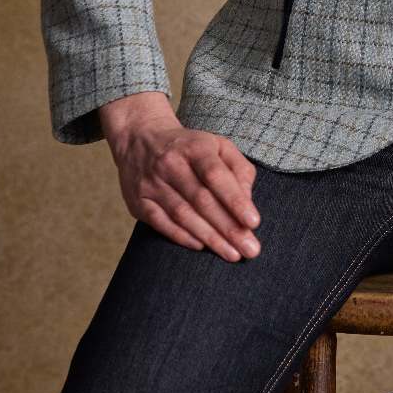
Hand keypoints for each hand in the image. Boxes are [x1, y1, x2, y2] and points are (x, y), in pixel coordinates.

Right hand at [101, 96, 262, 261]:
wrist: (140, 138)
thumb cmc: (190, 147)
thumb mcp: (218, 145)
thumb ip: (238, 170)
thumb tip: (247, 202)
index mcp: (195, 147)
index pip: (216, 175)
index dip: (235, 200)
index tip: (253, 222)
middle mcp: (171, 164)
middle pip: (202, 200)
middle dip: (228, 228)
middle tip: (250, 249)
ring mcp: (152, 183)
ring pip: (183, 215)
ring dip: (210, 237)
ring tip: (232, 254)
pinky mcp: (139, 202)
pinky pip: (162, 223)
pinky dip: (183, 237)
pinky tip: (202, 247)